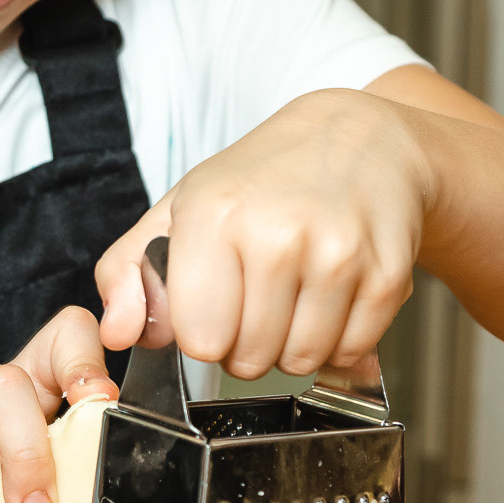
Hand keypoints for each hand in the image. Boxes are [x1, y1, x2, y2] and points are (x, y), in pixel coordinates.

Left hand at [97, 88, 420, 378]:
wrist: (363, 140)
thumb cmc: (265, 179)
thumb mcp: (181, 207)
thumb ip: (128, 271)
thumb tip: (116, 333)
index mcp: (215, 213)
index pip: (198, 339)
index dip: (204, 331)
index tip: (216, 301)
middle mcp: (278, 233)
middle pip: (249, 359)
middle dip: (249, 342)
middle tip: (259, 295)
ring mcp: (338, 255)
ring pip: (301, 362)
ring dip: (294, 343)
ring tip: (296, 292)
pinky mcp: (387, 276)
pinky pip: (350, 351)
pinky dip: (340, 338)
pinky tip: (334, 294)